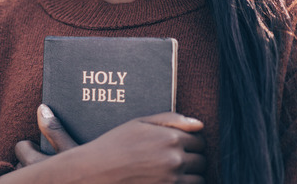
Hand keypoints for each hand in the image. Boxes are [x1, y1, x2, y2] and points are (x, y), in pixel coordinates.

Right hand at [15, 104, 206, 182]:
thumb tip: (199, 124)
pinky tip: (169, 181)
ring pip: (199, 179)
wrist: (94, 172)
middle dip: (193, 159)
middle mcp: (175, 161)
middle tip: (175, 159)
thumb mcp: (140, 123)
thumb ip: (172, 120)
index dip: (192, 142)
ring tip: (171, 172)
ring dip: (191, 175)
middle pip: (202, 160)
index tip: (180, 144)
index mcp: (170, 138)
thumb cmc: (115, 145)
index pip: (200, 141)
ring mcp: (172, 181)